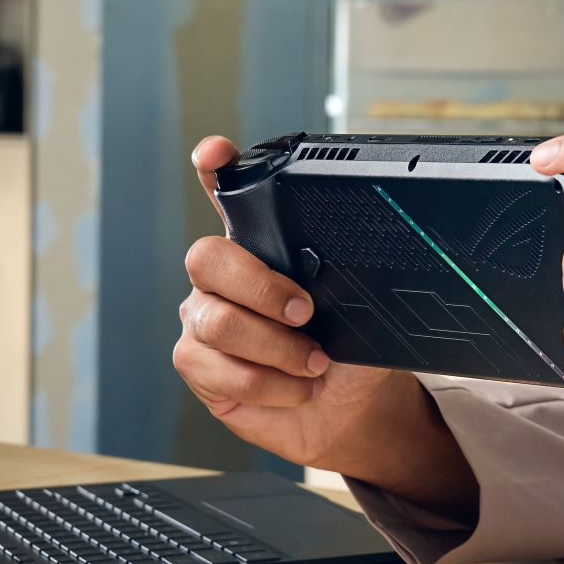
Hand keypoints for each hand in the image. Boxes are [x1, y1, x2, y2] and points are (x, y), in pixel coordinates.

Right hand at [174, 136, 400, 470]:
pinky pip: (215, 367)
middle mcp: (225, 278)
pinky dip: (267, 382)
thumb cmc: (353, 352)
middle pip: (206, 258)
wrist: (351, 411)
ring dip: (275, 348)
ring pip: (215, 321)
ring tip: (313, 362)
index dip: (216, 171)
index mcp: (265, 248)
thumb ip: (350, 280)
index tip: (215, 152)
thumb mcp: (364, 308)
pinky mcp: (199, 366)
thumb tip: (357, 264)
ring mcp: (204, 320)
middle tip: (306, 312)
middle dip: (260, 286)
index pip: (230, 197)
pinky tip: (293, 387)